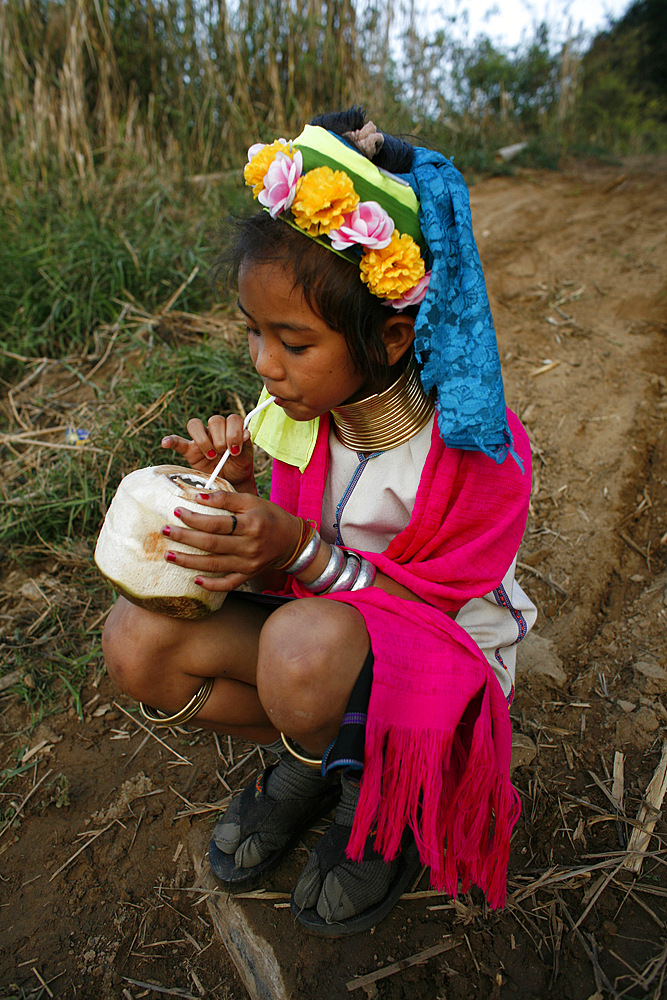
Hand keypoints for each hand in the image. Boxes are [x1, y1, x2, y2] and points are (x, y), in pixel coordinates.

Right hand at [161, 414, 254, 489]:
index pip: (232, 419)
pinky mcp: (189, 450)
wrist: (231, 482)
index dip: (234, 432)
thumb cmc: (239, 466)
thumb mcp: (246, 458)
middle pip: (215, 420)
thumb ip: (245, 445)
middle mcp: (216, 430)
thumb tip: (246, 433)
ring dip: (204, 440)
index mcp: (231, 429)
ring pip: (196, 425)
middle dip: (221, 438)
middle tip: (224, 453)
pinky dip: (170, 440)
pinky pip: (177, 441)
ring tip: (211, 456)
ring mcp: (201, 439)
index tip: (235, 449)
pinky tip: (165, 443)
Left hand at [161, 489, 301, 591]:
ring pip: (214, 565)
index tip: (177, 511)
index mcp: (251, 524)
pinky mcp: (248, 575)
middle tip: (164, 531)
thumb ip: (226, 498)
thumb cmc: (269, 516)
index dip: (194, 518)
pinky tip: (194, 580)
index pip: (217, 523)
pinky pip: (228, 584)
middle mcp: (249, 546)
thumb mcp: (252, 500)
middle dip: (185, 538)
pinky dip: (211, 585)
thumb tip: (199, 496)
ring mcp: (248, 563)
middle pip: (211, 544)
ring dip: (189, 561)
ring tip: (169, 555)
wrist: (291, 540)